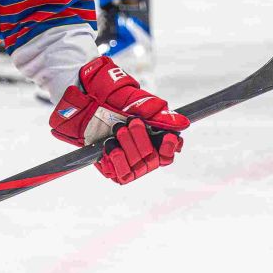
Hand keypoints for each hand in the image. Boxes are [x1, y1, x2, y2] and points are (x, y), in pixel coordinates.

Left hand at [50, 56, 188, 184]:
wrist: (87, 100)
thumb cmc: (115, 98)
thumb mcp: (139, 104)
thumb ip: (161, 116)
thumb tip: (184, 123)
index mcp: (153, 138)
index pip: (168, 154)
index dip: (170, 148)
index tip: (169, 137)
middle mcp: (142, 152)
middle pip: (153, 160)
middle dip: (142, 140)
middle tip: (131, 122)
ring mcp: (127, 161)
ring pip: (138, 168)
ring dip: (129, 147)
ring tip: (118, 129)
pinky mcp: (111, 167)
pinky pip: (120, 174)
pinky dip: (116, 159)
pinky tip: (111, 145)